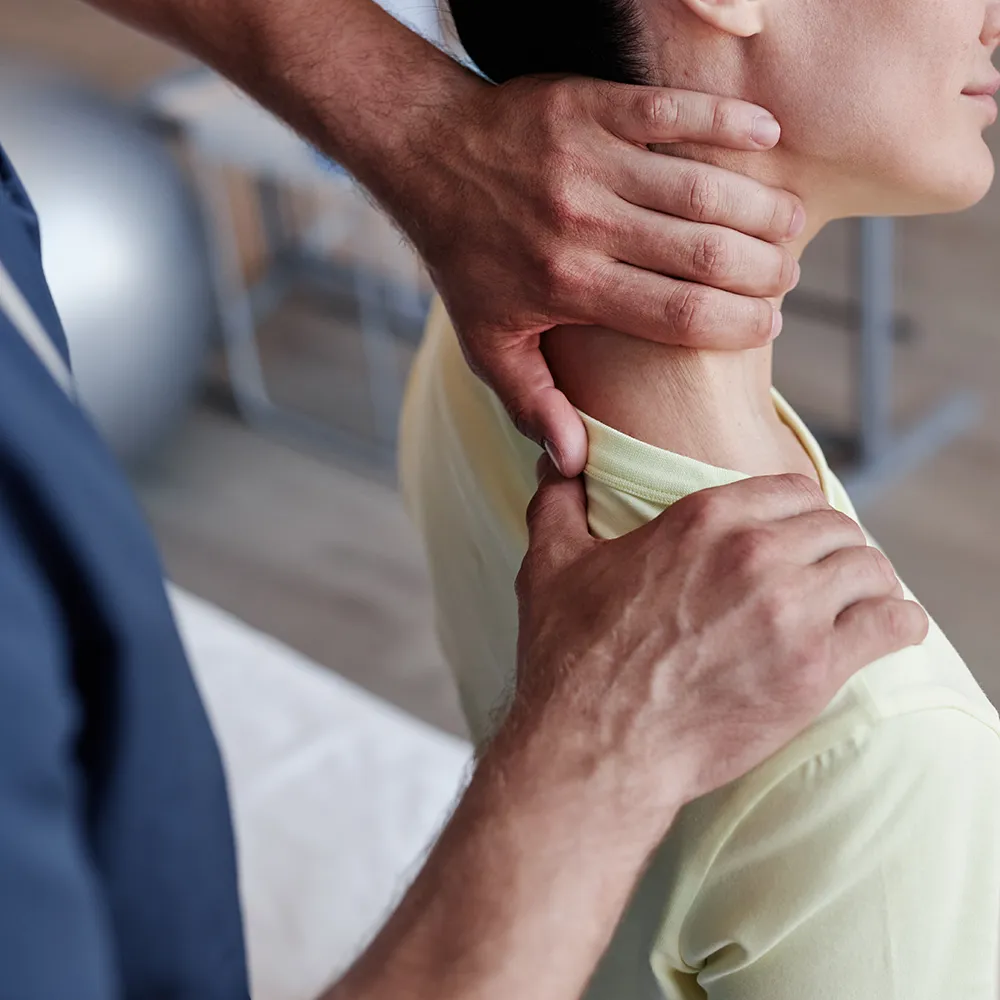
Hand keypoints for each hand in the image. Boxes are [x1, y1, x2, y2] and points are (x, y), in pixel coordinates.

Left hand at [394, 74, 804, 475]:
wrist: (426, 159)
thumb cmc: (465, 260)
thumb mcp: (487, 344)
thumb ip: (532, 404)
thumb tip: (576, 462)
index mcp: (569, 287)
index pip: (680, 314)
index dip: (738, 324)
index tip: (767, 326)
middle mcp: (585, 226)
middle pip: (705, 254)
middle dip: (764, 271)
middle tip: (784, 277)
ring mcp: (589, 161)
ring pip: (703, 187)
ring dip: (762, 207)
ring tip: (790, 224)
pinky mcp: (591, 105)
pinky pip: (674, 110)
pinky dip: (728, 120)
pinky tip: (769, 133)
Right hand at [508, 463, 927, 828]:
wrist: (596, 747)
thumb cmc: (571, 659)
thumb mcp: (549, 566)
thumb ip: (557, 502)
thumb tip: (558, 461)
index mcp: (701, 520)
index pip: (790, 488)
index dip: (798, 510)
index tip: (797, 533)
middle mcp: (754, 554)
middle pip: (835, 526)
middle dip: (834, 546)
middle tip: (825, 574)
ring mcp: (790, 612)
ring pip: (869, 568)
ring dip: (867, 581)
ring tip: (856, 600)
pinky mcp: (814, 670)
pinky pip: (890, 623)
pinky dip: (896, 621)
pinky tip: (887, 629)